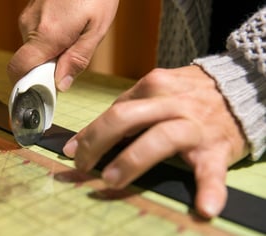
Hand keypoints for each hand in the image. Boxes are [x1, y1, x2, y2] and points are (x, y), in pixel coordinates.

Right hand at [7, 0, 118, 90]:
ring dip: (50, 53)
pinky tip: (67, 28)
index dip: (25, 86)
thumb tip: (60, 85)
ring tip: (73, 38)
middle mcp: (30, 26)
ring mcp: (28, 16)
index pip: (19, 69)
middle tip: (69, 62)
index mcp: (46, 34)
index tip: (42, 93)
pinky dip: (48, 40)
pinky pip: (35, 35)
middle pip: (28, 62)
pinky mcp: (31, 10)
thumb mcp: (96, 29)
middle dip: (46, 69)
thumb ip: (77, 59)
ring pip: (33, 48)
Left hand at [63, 65, 248, 217]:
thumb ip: (127, 108)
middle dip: (96, 143)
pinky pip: (212, 169)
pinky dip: (210, 189)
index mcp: (153, 86)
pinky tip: (204, 208)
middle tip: (82, 166)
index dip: (89, 133)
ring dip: (132, 161)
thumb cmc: (188, 94)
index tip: (72, 151)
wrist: (238, 88)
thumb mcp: (156, 90)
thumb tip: (88, 135)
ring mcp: (194, 125)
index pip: (113, 111)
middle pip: (126, 119)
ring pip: (160, 139)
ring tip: (111, 180)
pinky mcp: (216, 146)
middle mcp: (172, 102)